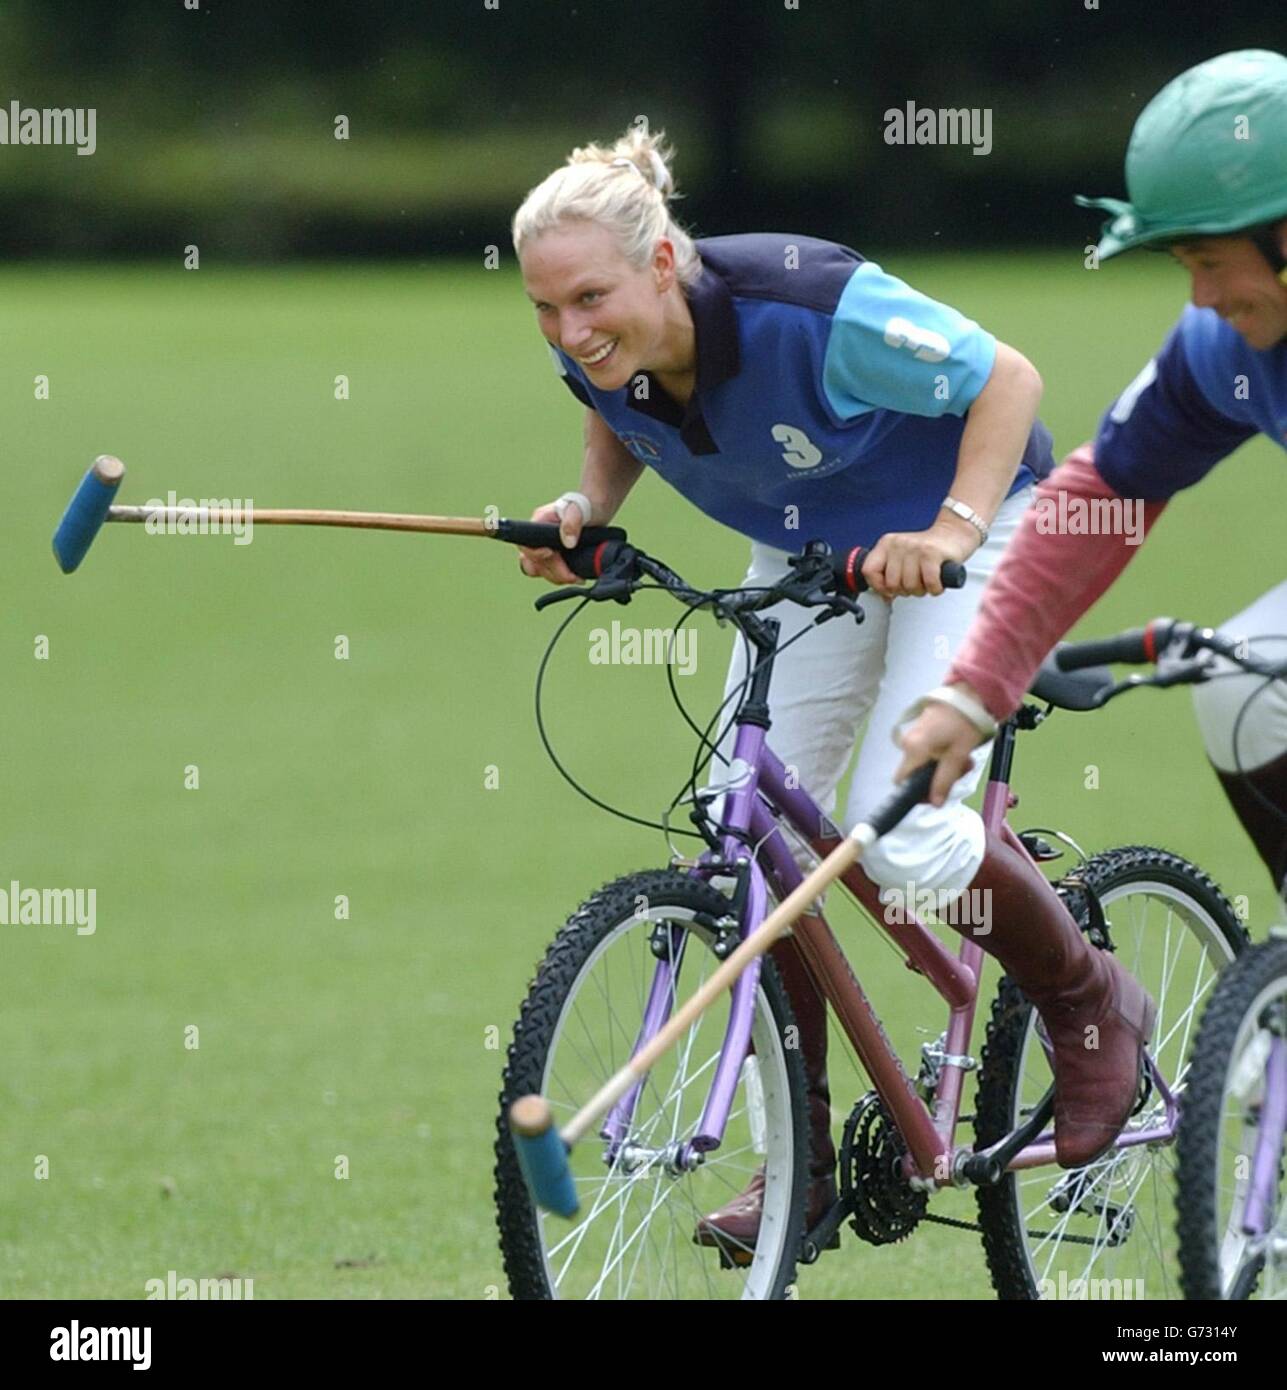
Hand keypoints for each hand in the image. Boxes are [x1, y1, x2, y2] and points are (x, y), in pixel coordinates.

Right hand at [517, 498, 586, 584]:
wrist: (597, 509)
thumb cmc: (587, 505)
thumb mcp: (580, 510)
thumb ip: (572, 522)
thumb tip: (568, 542)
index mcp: (540, 522)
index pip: (526, 544)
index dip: (535, 554)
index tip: (551, 554)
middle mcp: (539, 536)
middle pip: (533, 563)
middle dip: (551, 572)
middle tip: (571, 575)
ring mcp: (546, 546)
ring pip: (542, 570)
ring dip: (558, 577)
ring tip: (576, 577)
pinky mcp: (556, 555)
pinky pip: (552, 571)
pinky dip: (563, 576)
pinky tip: (576, 576)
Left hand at [861, 515, 978, 599]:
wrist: (953, 534)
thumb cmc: (927, 550)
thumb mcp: (901, 558)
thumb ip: (889, 574)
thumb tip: (884, 597)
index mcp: (886, 544)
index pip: (869, 571)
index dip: (878, 587)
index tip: (888, 590)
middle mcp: (899, 544)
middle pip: (892, 584)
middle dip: (905, 591)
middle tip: (915, 583)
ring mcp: (915, 548)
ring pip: (910, 586)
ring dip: (921, 590)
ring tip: (926, 581)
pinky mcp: (932, 553)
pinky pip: (929, 583)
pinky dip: (935, 589)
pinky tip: (937, 583)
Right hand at [894, 692, 985, 805]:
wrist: (969, 692)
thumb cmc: (964, 722)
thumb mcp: (958, 755)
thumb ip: (944, 780)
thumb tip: (935, 803)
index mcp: (914, 749)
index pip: (901, 781)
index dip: (916, 793)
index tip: (936, 794)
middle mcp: (908, 743)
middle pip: (915, 774)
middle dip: (937, 779)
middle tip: (960, 773)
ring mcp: (914, 736)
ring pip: (924, 764)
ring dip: (943, 768)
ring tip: (964, 760)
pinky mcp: (922, 731)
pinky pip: (928, 752)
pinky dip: (942, 756)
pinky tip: (958, 750)